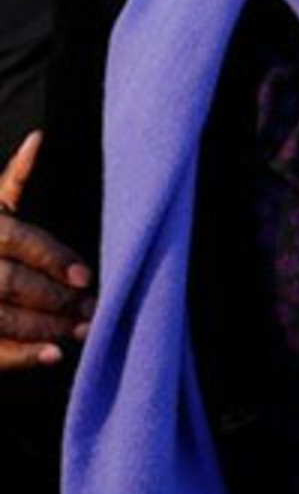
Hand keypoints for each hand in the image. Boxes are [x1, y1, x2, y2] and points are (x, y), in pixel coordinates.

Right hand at [0, 132, 94, 369]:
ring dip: (46, 327)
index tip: (86, 276)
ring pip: (2, 317)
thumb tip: (40, 138)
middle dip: (56, 297)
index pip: (19, 241)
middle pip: (10, 282)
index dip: (53, 259)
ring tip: (84, 329)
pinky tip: (53, 355)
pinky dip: (21, 355)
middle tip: (94, 306)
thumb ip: (16, 177)